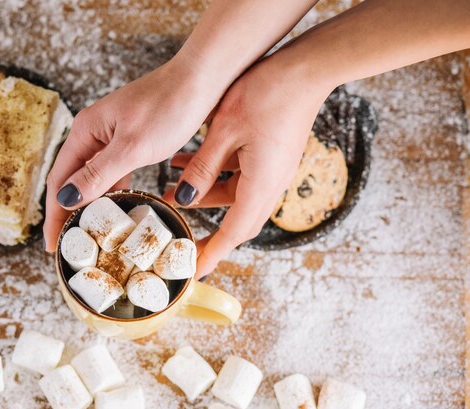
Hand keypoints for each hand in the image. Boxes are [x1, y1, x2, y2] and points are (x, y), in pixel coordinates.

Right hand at [43, 57, 220, 250]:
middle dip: (67, 212)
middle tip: (70, 245)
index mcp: (85, 131)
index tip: (53, 244)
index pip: (59, 180)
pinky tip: (117, 206)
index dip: (54, 214)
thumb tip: (65, 198)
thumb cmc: (169, 106)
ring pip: (93, 176)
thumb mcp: (131, 147)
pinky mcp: (132, 138)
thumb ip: (98, 174)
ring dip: (90, 203)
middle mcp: (94, 132)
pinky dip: (112, 190)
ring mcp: (113, 135)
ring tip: (89, 232)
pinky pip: (114, 170)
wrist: (202, 80)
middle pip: (71, 179)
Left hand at [163, 52, 333, 277]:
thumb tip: (184, 196)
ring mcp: (274, 170)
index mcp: (262, 185)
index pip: (233, 232)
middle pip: (238, 221)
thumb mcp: (223, 131)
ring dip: (206, 197)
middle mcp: (271, 184)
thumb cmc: (266, 94)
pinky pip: (241, 176)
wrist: (304, 69)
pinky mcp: (272, 156)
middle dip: (210, 234)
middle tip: (183, 242)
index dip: (213, 254)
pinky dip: (216, 176)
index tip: (195, 272)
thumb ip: (202, 167)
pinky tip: (188, 162)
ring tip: (171, 191)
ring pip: (236, 196)